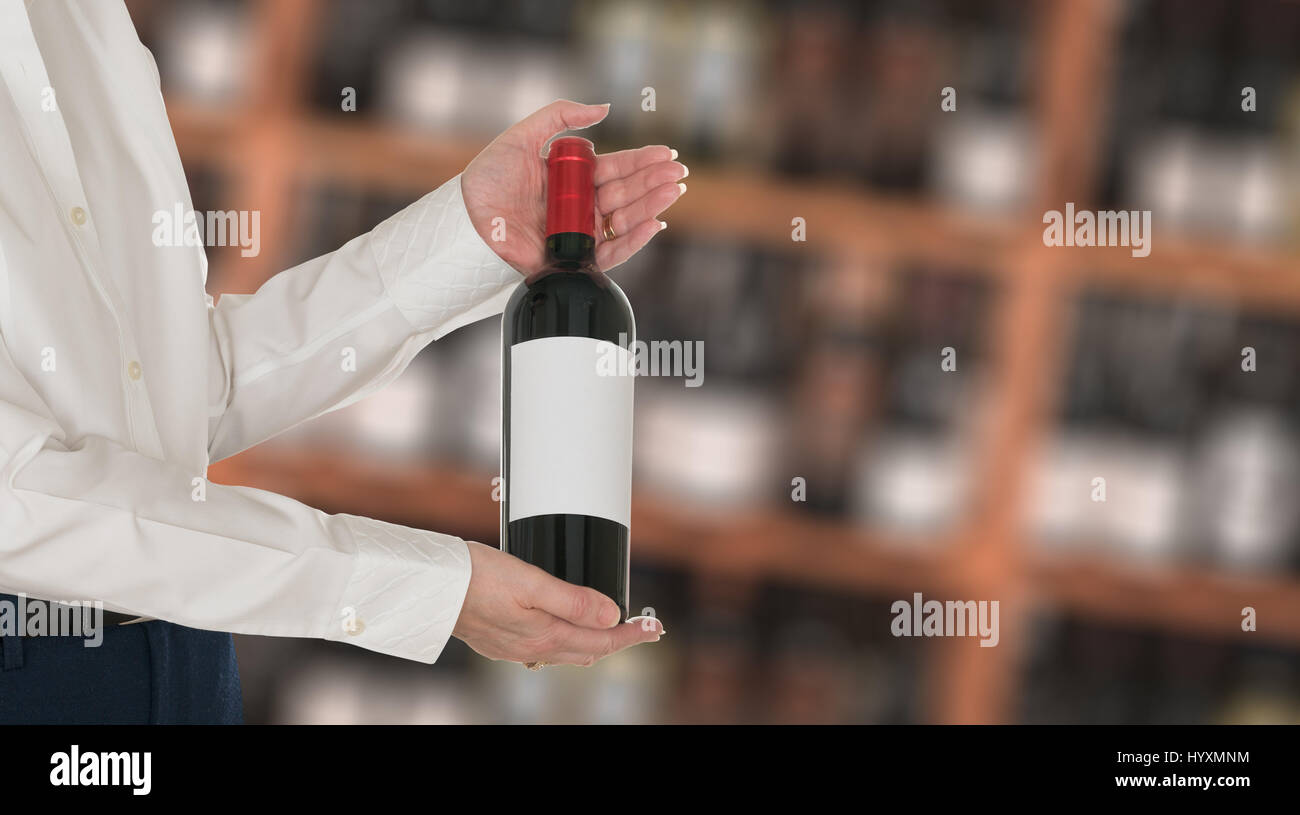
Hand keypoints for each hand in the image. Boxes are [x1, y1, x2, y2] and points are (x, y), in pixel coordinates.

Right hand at [452, 541, 662, 666]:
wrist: (432, 587)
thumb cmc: (476, 577)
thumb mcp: (532, 582)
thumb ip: (573, 600)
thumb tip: (611, 614)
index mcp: (545, 635)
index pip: (602, 640)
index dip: (632, 634)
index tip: (655, 627)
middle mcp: (533, 648)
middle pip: (589, 651)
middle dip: (619, 640)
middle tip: (644, 629)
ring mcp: (515, 648)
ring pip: (567, 652)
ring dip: (594, 642)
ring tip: (613, 630)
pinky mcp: (499, 642)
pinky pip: (544, 649)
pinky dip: (566, 641)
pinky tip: (564, 630)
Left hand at [461, 99, 686, 274]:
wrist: (466, 217)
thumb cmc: (489, 177)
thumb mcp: (524, 135)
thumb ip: (561, 116)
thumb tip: (604, 108)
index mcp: (573, 179)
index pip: (616, 169)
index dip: (642, 162)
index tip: (667, 153)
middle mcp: (581, 207)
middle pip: (627, 194)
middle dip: (655, 183)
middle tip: (679, 172)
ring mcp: (579, 233)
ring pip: (625, 221)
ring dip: (652, 206)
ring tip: (673, 192)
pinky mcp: (573, 258)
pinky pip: (611, 252)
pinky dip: (634, 240)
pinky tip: (654, 224)